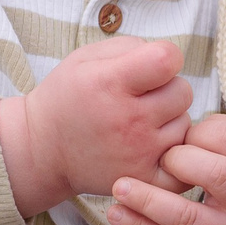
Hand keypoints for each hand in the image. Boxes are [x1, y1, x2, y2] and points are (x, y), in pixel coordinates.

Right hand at [0, 37, 192, 218]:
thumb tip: (169, 56)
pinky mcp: (145, 178)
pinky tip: (154, 146)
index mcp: (110, 83)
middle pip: (183, 92)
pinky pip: (183, 159)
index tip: (152, 66)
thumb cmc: (68, 97)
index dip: (166, 57)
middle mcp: (128, 119)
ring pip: (185, 124)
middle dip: (168, 89)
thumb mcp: (86, 58)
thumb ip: (131, 47)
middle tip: (142, 98)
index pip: (168, 59)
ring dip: (169, 120)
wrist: (41, 150)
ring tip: (140, 123)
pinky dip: (173, 152)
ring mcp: (139, 152)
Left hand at [107, 115, 225, 224]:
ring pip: (185, 216)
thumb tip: (175, 131)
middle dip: (179, 160)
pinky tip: (118, 214)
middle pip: (217, 174)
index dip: (198, 131)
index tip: (184, 137)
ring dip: (147, 200)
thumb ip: (225, 143)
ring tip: (120, 187)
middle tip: (161, 160)